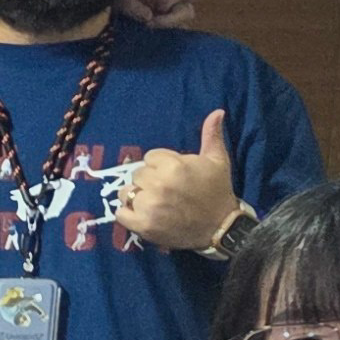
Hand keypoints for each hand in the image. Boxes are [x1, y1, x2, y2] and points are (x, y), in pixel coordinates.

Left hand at [112, 112, 239, 249]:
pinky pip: (120, 213)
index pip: (149, 158)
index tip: (173, 175)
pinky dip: (127, 214)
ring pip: (125, 192)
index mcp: (174, 166)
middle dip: (148, 181)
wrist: (219, 227)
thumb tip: (218, 111)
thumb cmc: (217, 191)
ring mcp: (149, 206)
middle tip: (165, 190)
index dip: (160, 165)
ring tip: (153, 202)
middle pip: (137, 175)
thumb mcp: (217, 161)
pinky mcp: (142, 225)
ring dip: (135, 196)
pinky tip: (142, 214)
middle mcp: (159, 184)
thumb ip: (211, 135)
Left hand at [120, 0, 248, 28]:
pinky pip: (176, 28)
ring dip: (172, 19)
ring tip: (149, 24)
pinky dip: (169, 28)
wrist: (100, 11)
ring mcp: (168, 9)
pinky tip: (156, 27)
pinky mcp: (164, 23)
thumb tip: (151, 18)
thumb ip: (133, 7)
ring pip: (186, 13)